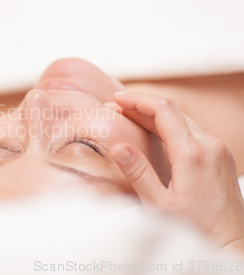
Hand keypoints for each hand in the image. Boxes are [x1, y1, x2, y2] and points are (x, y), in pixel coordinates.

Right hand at [109, 91, 243, 250]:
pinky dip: (170, 125)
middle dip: (141, 105)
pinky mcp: (221, 157)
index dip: (137, 99)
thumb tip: (117, 146)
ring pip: (183, 119)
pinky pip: (193, 130)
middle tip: (116, 108)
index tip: (116, 99)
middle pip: (172, 110)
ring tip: (130, 117)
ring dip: (155, 114)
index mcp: (192, 153)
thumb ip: (138, 173)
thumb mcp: (159, 205)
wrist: (231, 246)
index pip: (163, 109)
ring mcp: (218, 150)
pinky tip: (156, 133)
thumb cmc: (195, 230)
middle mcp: (209, 145)